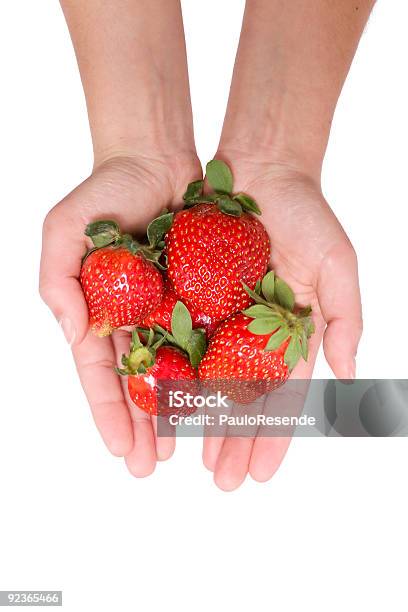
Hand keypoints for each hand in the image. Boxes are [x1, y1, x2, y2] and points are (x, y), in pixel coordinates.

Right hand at [40, 152, 200, 475]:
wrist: (156, 156)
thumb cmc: (104, 190)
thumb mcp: (64, 230)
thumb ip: (59, 282)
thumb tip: (77, 335)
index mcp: (102, 310)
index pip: (102, 372)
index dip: (109, 411)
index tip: (121, 450)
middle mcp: (137, 316)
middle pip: (140, 381)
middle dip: (144, 425)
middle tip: (151, 468)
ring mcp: (172, 307)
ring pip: (178, 367)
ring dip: (181, 409)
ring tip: (188, 449)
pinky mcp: (206, 292)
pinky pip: (214, 334)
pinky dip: (216, 367)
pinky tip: (223, 400)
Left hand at [203, 155, 362, 489]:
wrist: (261, 168)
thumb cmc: (307, 214)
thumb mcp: (337, 265)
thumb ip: (344, 320)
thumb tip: (351, 374)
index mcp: (291, 331)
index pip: (282, 396)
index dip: (273, 436)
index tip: (262, 474)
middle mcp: (255, 330)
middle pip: (243, 398)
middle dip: (235, 440)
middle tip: (223, 482)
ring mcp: (222, 315)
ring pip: (208, 379)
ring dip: (204, 421)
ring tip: (196, 459)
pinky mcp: (189, 295)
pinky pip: (179, 341)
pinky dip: (174, 376)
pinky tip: (166, 409)